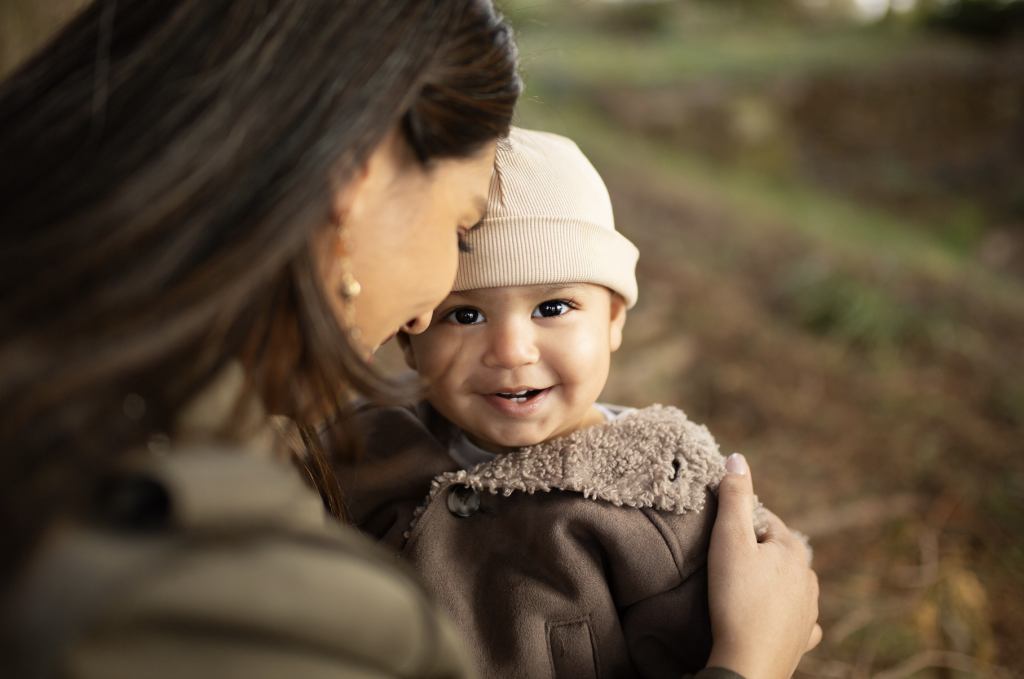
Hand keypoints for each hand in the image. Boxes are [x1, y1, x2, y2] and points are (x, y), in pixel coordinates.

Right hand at [705, 454, 820, 678]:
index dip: (738, 522)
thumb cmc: (736, 601)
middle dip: (754, 550)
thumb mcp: (728, 541)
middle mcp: (809, 578)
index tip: (718, 534)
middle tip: (724, 562)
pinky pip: (797, 617)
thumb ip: (733, 498)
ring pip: (789, 583)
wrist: (747, 665)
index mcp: (794, 550)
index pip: (764, 520)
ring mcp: (809, 611)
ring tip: (741, 587)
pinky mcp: (803, 638)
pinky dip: (784, 613)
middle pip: (777, 550)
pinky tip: (772, 616)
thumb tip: (737, 458)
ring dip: (769, 580)